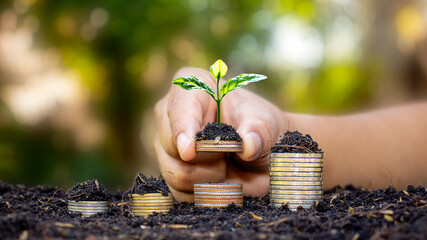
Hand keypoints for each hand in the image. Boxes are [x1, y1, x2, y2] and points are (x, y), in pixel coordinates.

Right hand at [154, 67, 285, 200]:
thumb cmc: (261, 128)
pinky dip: (204, 193)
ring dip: (208, 178)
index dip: (183, 130)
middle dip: (206, 158)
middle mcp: (172, 115)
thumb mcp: (266, 124)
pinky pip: (179, 192)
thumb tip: (249, 144)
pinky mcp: (171, 171)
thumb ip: (259, 132)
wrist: (264, 156)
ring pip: (175, 172)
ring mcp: (168, 145)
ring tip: (226, 166)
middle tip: (230, 153)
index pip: (179, 108)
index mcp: (192, 89)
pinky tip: (219, 181)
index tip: (190, 151)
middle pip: (172, 145)